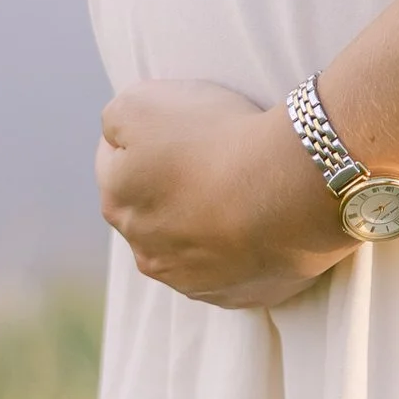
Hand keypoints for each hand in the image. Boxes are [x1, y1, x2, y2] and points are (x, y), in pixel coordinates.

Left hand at [97, 79, 350, 308]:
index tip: (176, 121)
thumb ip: (115, 119)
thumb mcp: (141, 102)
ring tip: (242, 190)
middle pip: (151, 208)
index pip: (114, 160)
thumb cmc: (214, 138)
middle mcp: (145, 250)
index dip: (143, 134)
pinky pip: (232, 268)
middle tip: (210, 153)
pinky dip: (241, 246)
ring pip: (189, 244)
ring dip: (204, 221)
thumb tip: (115, 135)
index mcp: (118, 201)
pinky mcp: (235, 296)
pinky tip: (262, 222)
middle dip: (170, 184)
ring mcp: (190, 280)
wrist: (284, 189)